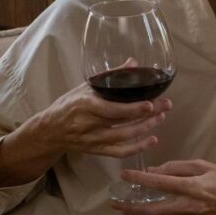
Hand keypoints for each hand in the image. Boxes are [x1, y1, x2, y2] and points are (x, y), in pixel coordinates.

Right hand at [37, 81, 171, 157]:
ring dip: (146, 128)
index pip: (112, 109)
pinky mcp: (97, 151)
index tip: (150, 104)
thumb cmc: (68, 105)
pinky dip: (138, 148)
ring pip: (124, 138)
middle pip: (123, 123)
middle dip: (148, 115)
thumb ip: (109, 76)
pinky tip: (152, 140)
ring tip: (161, 117)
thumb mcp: (85, 87)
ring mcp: (93, 140)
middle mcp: (89, 125)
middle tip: (166, 106)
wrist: (49, 131)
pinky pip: (120, 152)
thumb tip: (133, 62)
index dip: (132, 109)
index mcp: (85, 106)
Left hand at [111, 160, 215, 214]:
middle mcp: (189, 206)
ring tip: (125, 212)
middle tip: (116, 202)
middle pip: (153, 210)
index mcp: (192, 187)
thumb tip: (154, 171)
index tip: (125, 175)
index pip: (160, 182)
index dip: (140, 179)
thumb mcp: (203, 165)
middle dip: (131, 207)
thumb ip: (178, 167)